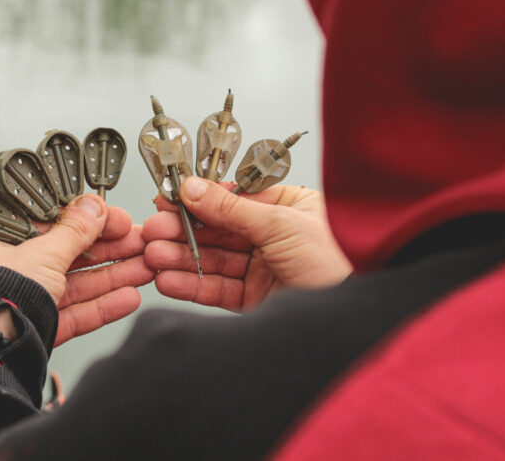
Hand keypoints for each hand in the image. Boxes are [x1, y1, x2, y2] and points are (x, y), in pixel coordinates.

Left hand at [0, 194, 154, 345]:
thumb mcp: (42, 252)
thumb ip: (73, 230)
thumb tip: (93, 207)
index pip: (52, 223)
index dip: (89, 220)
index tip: (118, 220)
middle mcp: (10, 270)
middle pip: (70, 254)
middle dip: (110, 249)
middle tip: (142, 243)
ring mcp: (26, 299)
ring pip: (78, 284)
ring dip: (114, 276)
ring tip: (147, 269)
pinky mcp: (39, 327)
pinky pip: (75, 312)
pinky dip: (102, 306)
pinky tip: (130, 298)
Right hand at [143, 178, 350, 311]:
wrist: (351, 315)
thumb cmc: (340, 261)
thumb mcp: (281, 223)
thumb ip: (231, 208)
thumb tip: (193, 188)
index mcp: (287, 207)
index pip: (232, 199)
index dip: (198, 200)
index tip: (167, 200)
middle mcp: (274, 237)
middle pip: (218, 231)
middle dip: (182, 231)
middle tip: (153, 231)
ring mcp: (264, 268)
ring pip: (213, 261)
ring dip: (181, 258)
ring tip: (154, 257)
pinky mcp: (256, 299)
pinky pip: (218, 289)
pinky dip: (192, 285)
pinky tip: (170, 279)